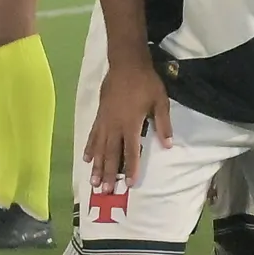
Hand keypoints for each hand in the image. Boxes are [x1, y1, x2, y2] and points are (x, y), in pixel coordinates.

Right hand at [88, 57, 171, 190]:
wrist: (126, 63)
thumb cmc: (146, 82)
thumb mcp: (160, 101)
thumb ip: (163, 124)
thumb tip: (168, 146)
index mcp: (131, 124)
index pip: (131, 151)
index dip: (131, 167)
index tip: (129, 184)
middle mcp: (115, 126)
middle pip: (111, 153)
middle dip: (108, 173)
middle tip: (105, 191)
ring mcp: (104, 121)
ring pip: (99, 147)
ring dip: (96, 166)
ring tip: (93, 182)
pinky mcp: (99, 115)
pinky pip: (92, 135)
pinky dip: (89, 148)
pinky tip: (86, 158)